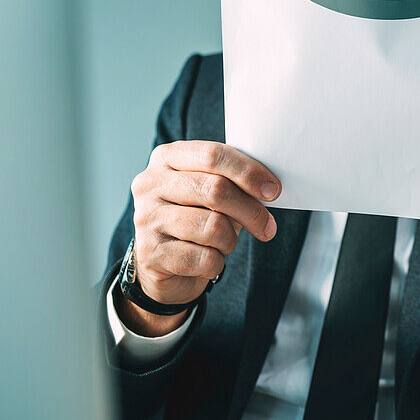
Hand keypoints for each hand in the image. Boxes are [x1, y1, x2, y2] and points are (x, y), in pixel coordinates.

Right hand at [118, 141, 280, 335]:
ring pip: (213, 227)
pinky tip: (209, 260)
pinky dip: (217, 262)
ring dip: (230, 240)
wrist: (163, 263)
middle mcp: (150, 184)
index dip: (248, 172)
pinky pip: (204, 258)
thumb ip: (233, 181)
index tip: (273, 190)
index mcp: (166, 158)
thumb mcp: (212, 191)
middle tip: (267, 226)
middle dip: (250, 210)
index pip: (213, 155)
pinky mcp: (150, 252)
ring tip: (225, 243)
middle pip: (216, 190)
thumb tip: (269, 188)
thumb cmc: (196, 217)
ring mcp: (146, 218)